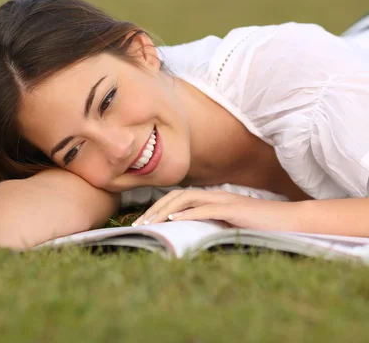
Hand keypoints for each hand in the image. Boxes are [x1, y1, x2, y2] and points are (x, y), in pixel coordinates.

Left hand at [131, 189, 301, 230]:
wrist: (291, 221)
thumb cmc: (261, 226)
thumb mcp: (229, 225)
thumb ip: (211, 224)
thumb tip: (188, 234)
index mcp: (212, 198)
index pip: (178, 197)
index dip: (158, 207)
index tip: (143, 223)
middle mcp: (215, 195)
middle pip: (176, 195)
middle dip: (155, 209)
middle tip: (138, 224)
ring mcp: (224, 200)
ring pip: (186, 199)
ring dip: (165, 210)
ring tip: (150, 223)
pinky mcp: (234, 209)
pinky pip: (206, 208)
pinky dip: (188, 213)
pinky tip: (174, 220)